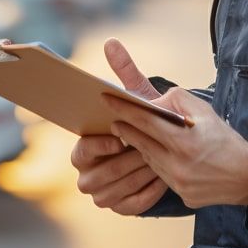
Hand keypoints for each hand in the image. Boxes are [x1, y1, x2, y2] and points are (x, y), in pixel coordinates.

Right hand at [69, 38, 167, 214]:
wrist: (167, 152)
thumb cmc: (145, 122)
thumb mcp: (138, 98)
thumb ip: (125, 73)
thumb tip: (111, 41)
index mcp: (85, 147)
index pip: (80, 151)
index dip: (98, 146)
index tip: (120, 138)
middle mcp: (88, 172)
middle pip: (95, 177)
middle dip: (122, 164)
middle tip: (145, 153)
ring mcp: (104, 192)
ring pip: (112, 193)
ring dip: (134, 179)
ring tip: (157, 165)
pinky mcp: (122, 206)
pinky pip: (130, 206)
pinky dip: (146, 194)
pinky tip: (163, 180)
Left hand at [103, 87, 247, 208]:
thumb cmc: (226, 139)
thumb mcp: (205, 110)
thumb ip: (177, 100)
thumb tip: (153, 101)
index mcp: (183, 141)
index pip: (144, 121)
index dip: (124, 109)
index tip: (107, 100)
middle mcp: (178, 165)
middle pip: (140, 142)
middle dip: (125, 129)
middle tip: (114, 120)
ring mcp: (178, 183)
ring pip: (149, 160)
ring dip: (140, 147)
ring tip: (134, 134)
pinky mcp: (182, 196)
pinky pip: (161, 176)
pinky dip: (157, 163)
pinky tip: (159, 154)